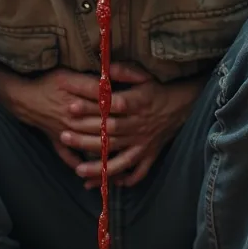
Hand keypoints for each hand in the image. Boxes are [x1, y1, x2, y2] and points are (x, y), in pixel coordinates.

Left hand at [60, 64, 207, 187]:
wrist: (183, 106)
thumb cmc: (157, 90)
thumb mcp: (143, 76)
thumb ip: (123, 71)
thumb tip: (102, 64)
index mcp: (138, 104)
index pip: (111, 106)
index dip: (91, 107)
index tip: (71, 106)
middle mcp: (139, 126)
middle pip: (110, 133)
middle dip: (86, 136)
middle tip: (64, 136)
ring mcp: (144, 143)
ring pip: (120, 157)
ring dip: (99, 166)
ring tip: (78, 170)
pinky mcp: (150, 155)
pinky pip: (139, 172)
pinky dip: (126, 179)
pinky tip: (109, 184)